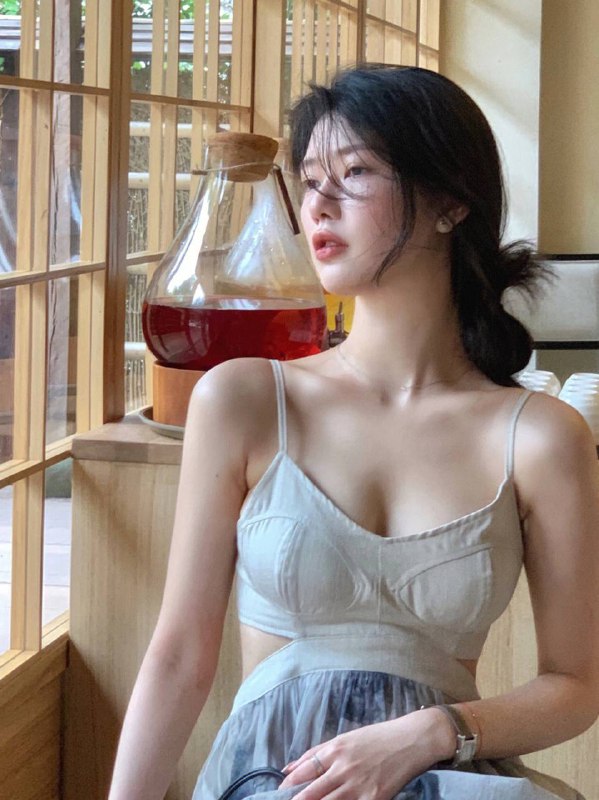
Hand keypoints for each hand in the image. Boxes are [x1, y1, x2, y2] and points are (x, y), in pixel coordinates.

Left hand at [278, 710, 451, 799]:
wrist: (411, 740)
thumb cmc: (377, 738)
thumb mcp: (345, 739)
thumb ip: (317, 754)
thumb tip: (289, 768)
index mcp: (335, 750)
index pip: (303, 771)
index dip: (288, 786)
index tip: (279, 794)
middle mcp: (343, 769)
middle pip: (311, 793)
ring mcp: (358, 787)